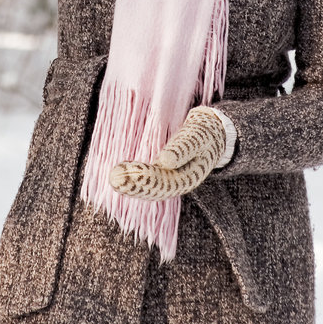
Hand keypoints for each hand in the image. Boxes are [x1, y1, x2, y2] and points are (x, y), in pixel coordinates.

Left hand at [109, 106, 227, 200]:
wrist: (209, 136)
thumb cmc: (203, 134)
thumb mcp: (196, 138)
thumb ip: (182, 149)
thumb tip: (164, 161)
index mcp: (189, 178)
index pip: (165, 182)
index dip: (147, 178)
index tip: (131, 171)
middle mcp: (177, 184)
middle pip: (154, 189)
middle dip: (133, 184)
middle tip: (115, 177)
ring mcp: (168, 181)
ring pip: (147, 188)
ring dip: (130, 185)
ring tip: (113, 177)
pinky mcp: (160, 175)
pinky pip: (145, 182)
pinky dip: (132, 180)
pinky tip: (119, 176)